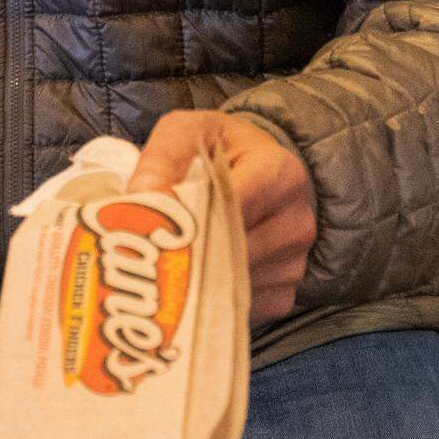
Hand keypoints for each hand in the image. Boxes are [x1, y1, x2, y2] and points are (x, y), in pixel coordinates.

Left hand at [128, 110, 315, 325]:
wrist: (253, 168)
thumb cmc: (217, 149)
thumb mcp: (187, 132)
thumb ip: (163, 156)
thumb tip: (141, 194)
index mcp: (280, 172)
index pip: (233, 206)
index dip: (190, 220)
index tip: (152, 230)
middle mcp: (296, 221)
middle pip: (233, 252)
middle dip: (188, 256)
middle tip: (145, 259)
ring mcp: (294, 262)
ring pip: (235, 285)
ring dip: (198, 280)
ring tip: (165, 267)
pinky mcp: (283, 292)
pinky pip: (242, 306)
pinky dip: (213, 299)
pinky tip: (194, 279)